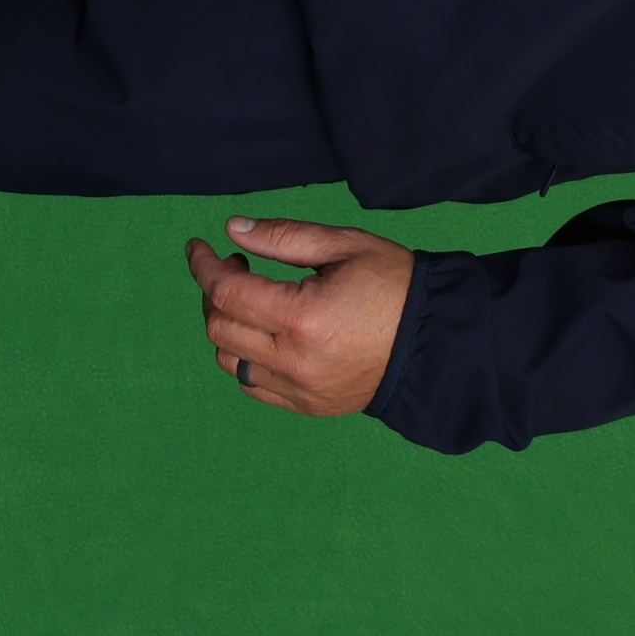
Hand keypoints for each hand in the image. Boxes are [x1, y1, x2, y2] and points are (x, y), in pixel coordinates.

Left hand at [185, 216, 414, 415]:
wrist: (435, 340)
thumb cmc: (394, 284)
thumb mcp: (344, 245)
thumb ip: (284, 237)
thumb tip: (233, 230)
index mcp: (303, 317)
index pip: (225, 292)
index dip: (204, 266)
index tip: (199, 246)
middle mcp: (294, 360)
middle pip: (219, 326)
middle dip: (214, 291)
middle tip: (237, 267)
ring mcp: (298, 389)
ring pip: (228, 360)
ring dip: (227, 325)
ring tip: (252, 301)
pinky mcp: (306, 405)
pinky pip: (252, 384)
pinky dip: (245, 357)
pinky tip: (265, 334)